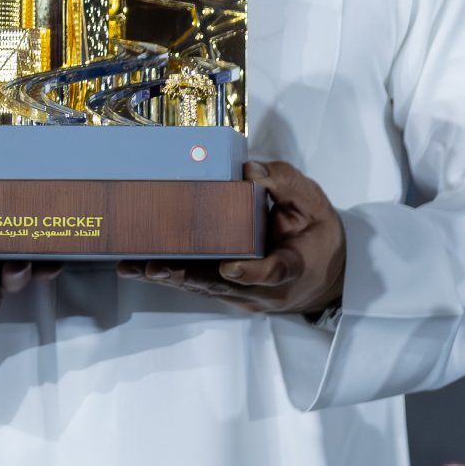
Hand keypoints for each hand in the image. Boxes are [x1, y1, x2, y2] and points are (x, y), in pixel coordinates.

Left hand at [117, 160, 344, 317]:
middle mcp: (266, 289)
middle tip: (157, 266)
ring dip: (170, 278)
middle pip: (224, 285)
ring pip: (204, 288)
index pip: (275, 271)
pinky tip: (139, 269)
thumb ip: (284, 183)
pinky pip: (198, 285)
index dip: (252, 272)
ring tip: (137, 267)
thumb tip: (249, 170)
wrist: (327, 275)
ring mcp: (245, 296)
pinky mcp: (228, 293)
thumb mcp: (313, 202)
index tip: (230, 267)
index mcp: (295, 264)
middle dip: (188, 276)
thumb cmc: (317, 233)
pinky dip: (170, 277)